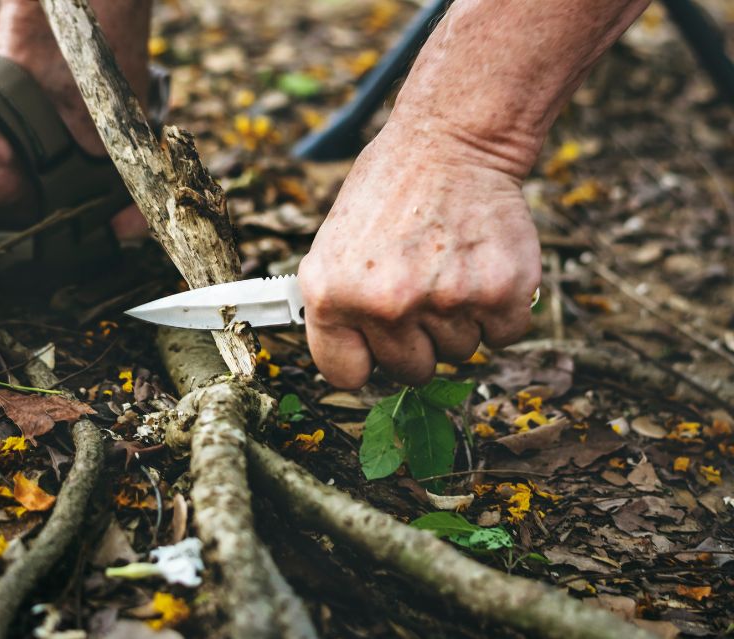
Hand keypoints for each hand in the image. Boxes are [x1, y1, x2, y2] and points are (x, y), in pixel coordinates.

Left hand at [297, 121, 540, 388]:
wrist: (451, 140)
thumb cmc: (390, 192)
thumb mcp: (334, 246)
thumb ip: (339, 308)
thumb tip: (353, 362)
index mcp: (331, 296)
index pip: (346, 374)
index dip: (365, 358)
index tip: (376, 343)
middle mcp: (385, 305)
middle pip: (410, 372)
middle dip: (418, 340)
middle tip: (421, 289)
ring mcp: (444, 301)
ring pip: (458, 353)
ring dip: (459, 320)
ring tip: (448, 266)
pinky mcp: (499, 293)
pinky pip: (502, 336)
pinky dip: (499, 310)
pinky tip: (480, 267)